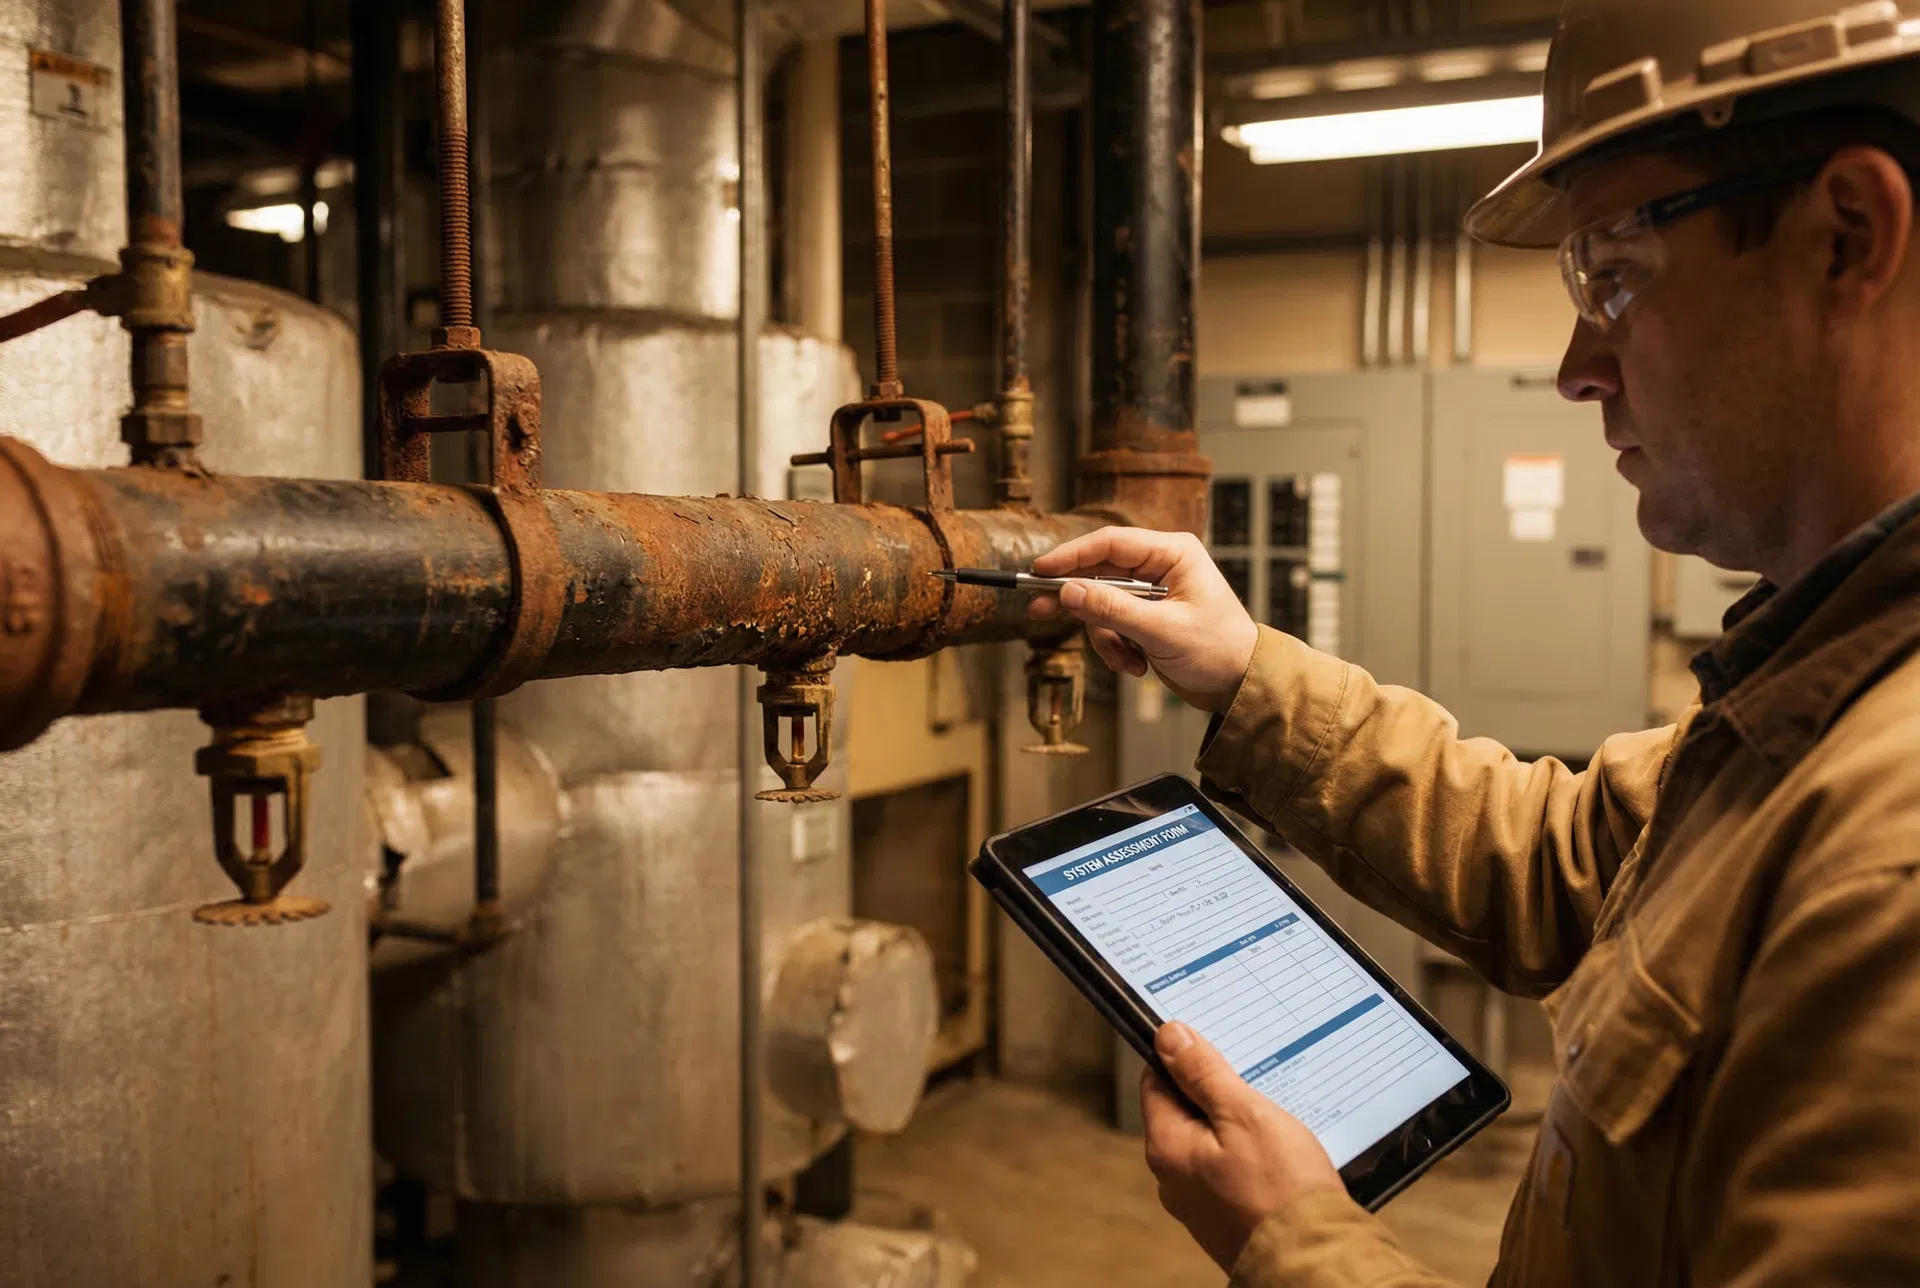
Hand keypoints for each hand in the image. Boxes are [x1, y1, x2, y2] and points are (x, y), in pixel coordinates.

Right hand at [1029, 528, 1257, 713]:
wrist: (1240, 684)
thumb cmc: (1219, 649)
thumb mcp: (1163, 630)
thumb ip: (1112, 609)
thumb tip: (1068, 591)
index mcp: (1173, 553)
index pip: (1110, 543)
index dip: (1071, 555)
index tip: (1040, 570)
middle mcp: (1160, 566)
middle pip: (1098, 572)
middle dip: (1076, 599)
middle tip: (1039, 609)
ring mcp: (1150, 593)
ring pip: (1100, 604)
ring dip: (1104, 636)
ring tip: (1125, 660)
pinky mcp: (1145, 617)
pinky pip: (1110, 625)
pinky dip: (1115, 647)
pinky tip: (1135, 665)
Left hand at [1142, 1021, 1343, 1272]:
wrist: (1314, 1259)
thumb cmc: (1282, 1189)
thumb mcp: (1244, 1114)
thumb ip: (1202, 1074)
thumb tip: (1168, 1037)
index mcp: (1167, 1147)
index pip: (1156, 1082)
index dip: (1183, 1059)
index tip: (1215, 1047)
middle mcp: (1172, 1178)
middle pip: (1182, 1112)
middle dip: (1214, 1093)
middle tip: (1253, 1082)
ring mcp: (1197, 1202)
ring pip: (1207, 1143)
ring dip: (1234, 1126)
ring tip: (1272, 1118)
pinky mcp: (1223, 1218)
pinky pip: (1226, 1171)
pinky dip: (1246, 1156)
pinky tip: (1276, 1152)